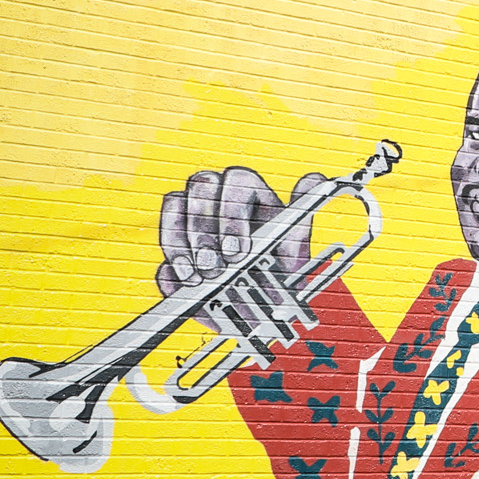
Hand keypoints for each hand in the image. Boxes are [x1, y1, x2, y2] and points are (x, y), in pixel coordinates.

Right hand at [156, 169, 326, 297]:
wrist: (265, 299)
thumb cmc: (280, 263)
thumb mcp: (294, 244)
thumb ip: (302, 215)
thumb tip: (316, 180)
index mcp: (249, 189)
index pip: (236, 179)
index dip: (233, 213)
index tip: (238, 252)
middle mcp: (216, 194)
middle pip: (200, 186)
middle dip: (204, 229)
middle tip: (215, 267)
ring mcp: (189, 216)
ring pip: (173, 205)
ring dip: (181, 243)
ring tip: (199, 278)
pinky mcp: (174, 245)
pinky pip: (161, 245)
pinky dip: (169, 266)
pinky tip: (184, 284)